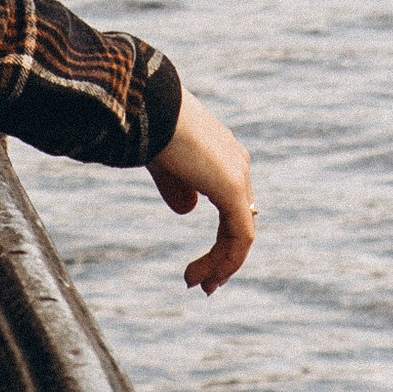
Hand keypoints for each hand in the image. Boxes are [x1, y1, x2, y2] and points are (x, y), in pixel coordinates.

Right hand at [150, 88, 256, 293]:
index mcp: (224, 156)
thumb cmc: (151, 126)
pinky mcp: (234, 190)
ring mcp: (239, 178)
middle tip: (201, 284)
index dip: (219, 238)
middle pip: (239, 223)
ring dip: (221, 265)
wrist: (151, 106)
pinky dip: (225, 261)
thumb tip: (188, 210)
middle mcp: (238, 165)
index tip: (198, 263)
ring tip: (198, 285)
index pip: (232, 205)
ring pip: (241, 235)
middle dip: (222, 257)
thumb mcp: (163, 162)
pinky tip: (205, 276)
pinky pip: (239, 238)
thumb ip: (177, 186)